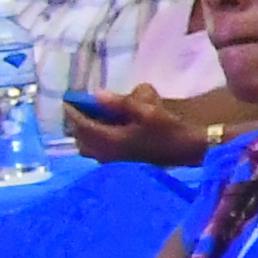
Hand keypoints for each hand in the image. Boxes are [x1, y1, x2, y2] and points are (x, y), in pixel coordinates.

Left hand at [62, 88, 210, 168]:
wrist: (190, 152)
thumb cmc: (169, 130)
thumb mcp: (149, 111)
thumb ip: (122, 102)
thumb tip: (97, 94)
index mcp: (110, 140)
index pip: (81, 124)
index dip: (73, 111)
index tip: (67, 98)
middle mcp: (106, 153)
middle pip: (80, 138)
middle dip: (77, 122)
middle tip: (79, 107)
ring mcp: (113, 161)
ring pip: (87, 147)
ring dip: (85, 133)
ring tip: (91, 119)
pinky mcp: (122, 163)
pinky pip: (97, 152)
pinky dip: (94, 140)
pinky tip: (105, 131)